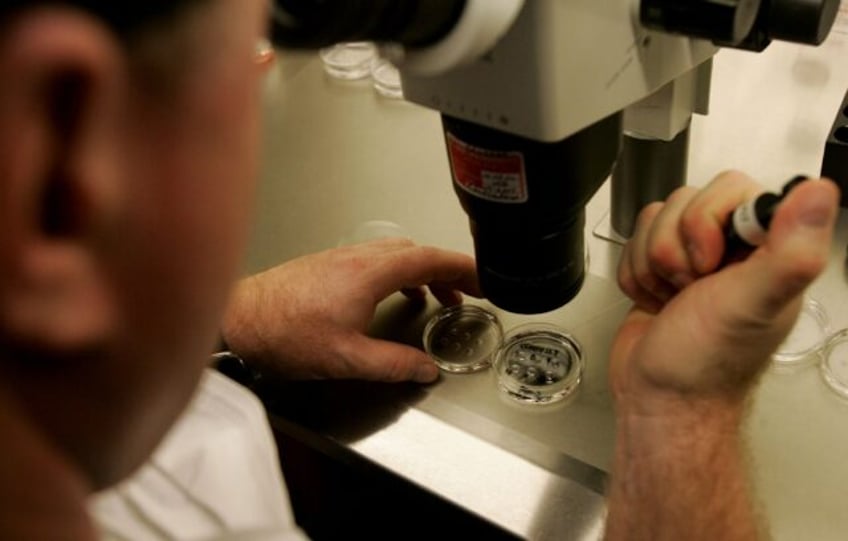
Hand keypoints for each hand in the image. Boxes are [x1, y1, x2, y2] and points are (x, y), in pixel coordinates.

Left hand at [220, 238, 480, 383]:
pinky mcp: (328, 265)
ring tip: (439, 299)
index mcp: (369, 273)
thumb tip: (426, 370)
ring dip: (424, 273)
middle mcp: (358, 258)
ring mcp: (342, 258)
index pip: (429, 259)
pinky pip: (378, 261)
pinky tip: (396, 297)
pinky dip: (400, 275)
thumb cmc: (286, 334)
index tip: (483, 279)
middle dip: (448, 271)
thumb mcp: (346, 359)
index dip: (462, 268)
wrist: (240, 319)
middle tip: (468, 292)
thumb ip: (392, 364)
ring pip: (396, 255)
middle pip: (417, 253)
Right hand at [613, 171, 839, 414]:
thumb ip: (791, 251)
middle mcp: (733, 249)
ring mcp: (694, 257)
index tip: (711, 262)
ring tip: (673, 296)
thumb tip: (820, 193)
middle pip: (685, 200)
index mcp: (769, 249)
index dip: (706, 221)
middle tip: (692, 285)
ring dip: (651, 263)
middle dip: (672, 247)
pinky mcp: (660, 268)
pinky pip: (634, 241)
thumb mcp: (754, 305)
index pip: (733, 188)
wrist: (659, 399)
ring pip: (655, 219)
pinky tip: (655, 301)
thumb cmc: (706, 364)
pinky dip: (635, 274)